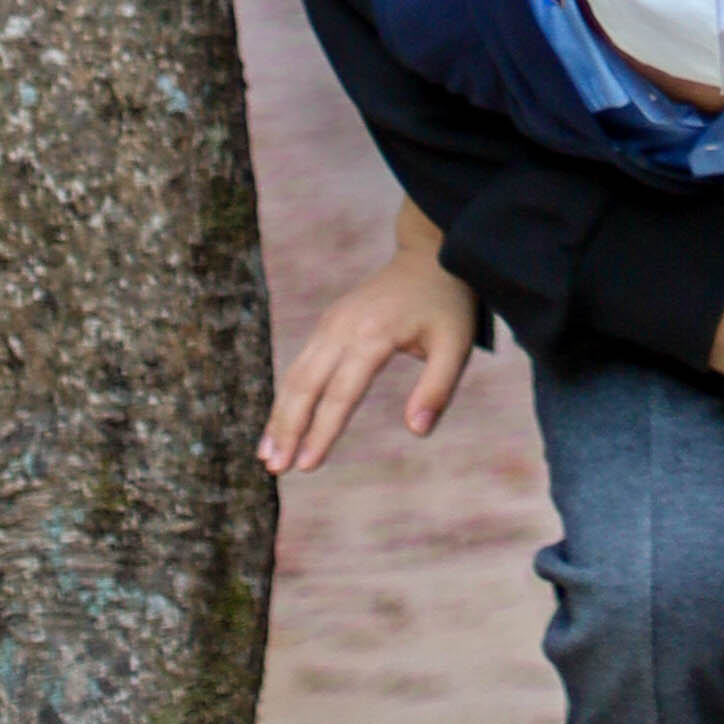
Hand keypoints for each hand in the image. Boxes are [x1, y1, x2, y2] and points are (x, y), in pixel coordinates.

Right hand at [263, 239, 477, 474]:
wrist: (429, 254)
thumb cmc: (446, 304)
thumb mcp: (456, 345)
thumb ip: (438, 389)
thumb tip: (417, 432)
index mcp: (373, 334)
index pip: (341, 394)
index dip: (323, 432)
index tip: (307, 466)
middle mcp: (343, 327)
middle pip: (306, 385)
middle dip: (288, 428)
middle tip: (275, 468)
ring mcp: (331, 323)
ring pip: (295, 375)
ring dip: (279, 415)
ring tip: (267, 456)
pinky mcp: (327, 323)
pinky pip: (300, 364)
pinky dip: (287, 396)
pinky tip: (279, 424)